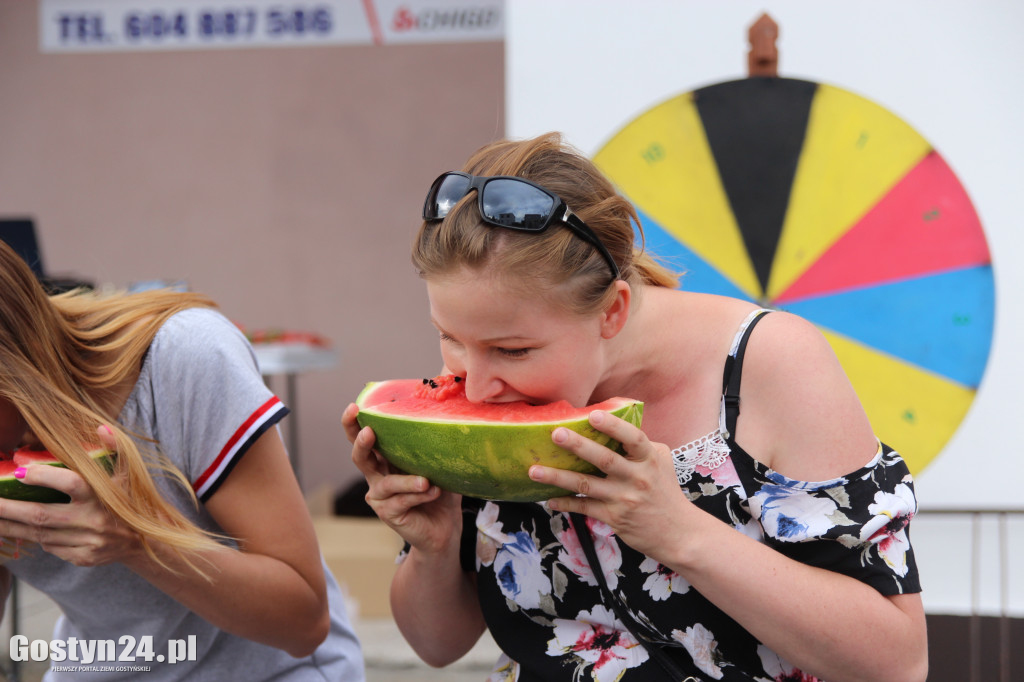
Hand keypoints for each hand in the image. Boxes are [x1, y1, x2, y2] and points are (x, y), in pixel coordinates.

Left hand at [0, 426, 142, 566]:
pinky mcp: (83, 558)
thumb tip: (101, 428)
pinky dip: (35, 538)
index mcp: (104, 496)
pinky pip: (51, 548)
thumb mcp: (130, 472)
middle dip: (8, 508)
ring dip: (10, 527)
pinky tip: (18, 530)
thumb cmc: (133, 500)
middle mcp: (94, 521)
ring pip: (39, 535)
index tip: (20, 471)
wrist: (148, 539)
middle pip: (41, 515)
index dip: (44, 476)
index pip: (71, 483)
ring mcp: (87, 543)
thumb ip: (116, 449)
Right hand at [342, 404, 461, 554]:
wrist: (444, 530)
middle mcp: (377, 476)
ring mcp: (380, 496)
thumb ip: (436, 449)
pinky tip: (434, 492)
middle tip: (369, 431)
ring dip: (406, 481)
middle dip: (361, 441)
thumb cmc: (440, 493)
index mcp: (386, 458)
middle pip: (360, 456)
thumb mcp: (440, 466)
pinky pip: (401, 502)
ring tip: (426, 481)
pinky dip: (418, 496)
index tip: (355, 407)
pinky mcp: (388, 514)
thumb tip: (450, 423)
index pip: (365, 437)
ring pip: (385, 484)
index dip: (354, 423)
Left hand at [528, 410, 690, 558]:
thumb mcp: (662, 463)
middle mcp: (636, 478)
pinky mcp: (614, 517)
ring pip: (586, 485)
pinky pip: (585, 508)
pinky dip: (565, 503)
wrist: (678, 533)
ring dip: (558, 477)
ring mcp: (624, 499)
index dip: (614, 426)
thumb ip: (641, 445)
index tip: (594, 415)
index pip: (633, 438)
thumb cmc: (666, 492)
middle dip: (578, 446)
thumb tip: (616, 425)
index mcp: (649, 459)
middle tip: (555, 433)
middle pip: (605, 459)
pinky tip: (549, 499)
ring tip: (534, 470)